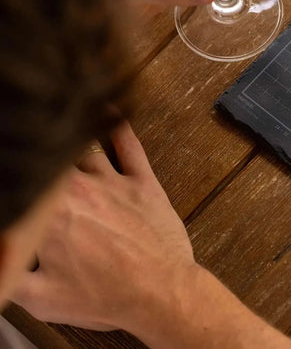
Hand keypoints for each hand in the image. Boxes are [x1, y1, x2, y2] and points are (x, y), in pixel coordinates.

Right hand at [11, 121, 194, 332]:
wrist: (159, 293)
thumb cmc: (106, 296)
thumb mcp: (40, 297)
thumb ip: (9, 273)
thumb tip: (1, 259)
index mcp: (51, 214)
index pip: (26, 182)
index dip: (20, 176)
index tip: (17, 174)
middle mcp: (81, 189)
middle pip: (52, 160)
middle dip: (41, 157)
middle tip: (35, 149)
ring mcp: (114, 182)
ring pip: (86, 147)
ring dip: (71, 136)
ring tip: (59, 123)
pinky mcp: (143, 181)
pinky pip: (129, 145)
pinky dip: (118, 125)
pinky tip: (108, 108)